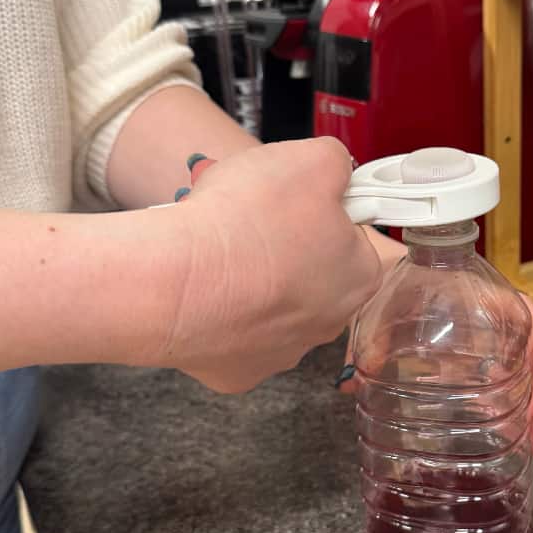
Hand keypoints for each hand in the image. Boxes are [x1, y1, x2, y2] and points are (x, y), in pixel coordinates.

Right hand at [158, 139, 381, 392]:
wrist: (172, 282)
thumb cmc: (246, 223)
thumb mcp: (309, 159)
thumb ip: (336, 163)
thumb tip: (336, 171)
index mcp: (360, 275)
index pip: (354, 236)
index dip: (322, 211)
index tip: (292, 200)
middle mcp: (329, 324)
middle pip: (313, 273)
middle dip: (284, 245)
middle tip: (248, 218)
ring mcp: (283, 353)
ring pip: (272, 307)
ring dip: (251, 279)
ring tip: (218, 250)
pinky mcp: (239, 373)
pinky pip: (232, 336)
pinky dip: (218, 313)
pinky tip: (202, 290)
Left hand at [336, 257, 532, 460]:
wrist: (374, 270)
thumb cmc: (384, 280)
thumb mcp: (376, 307)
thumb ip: (365, 343)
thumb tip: (350, 382)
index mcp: (470, 292)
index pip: (519, 309)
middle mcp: (484, 317)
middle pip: (528, 350)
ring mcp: (482, 341)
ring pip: (521, 371)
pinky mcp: (472, 361)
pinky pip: (504, 383)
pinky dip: (515, 409)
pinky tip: (519, 437)